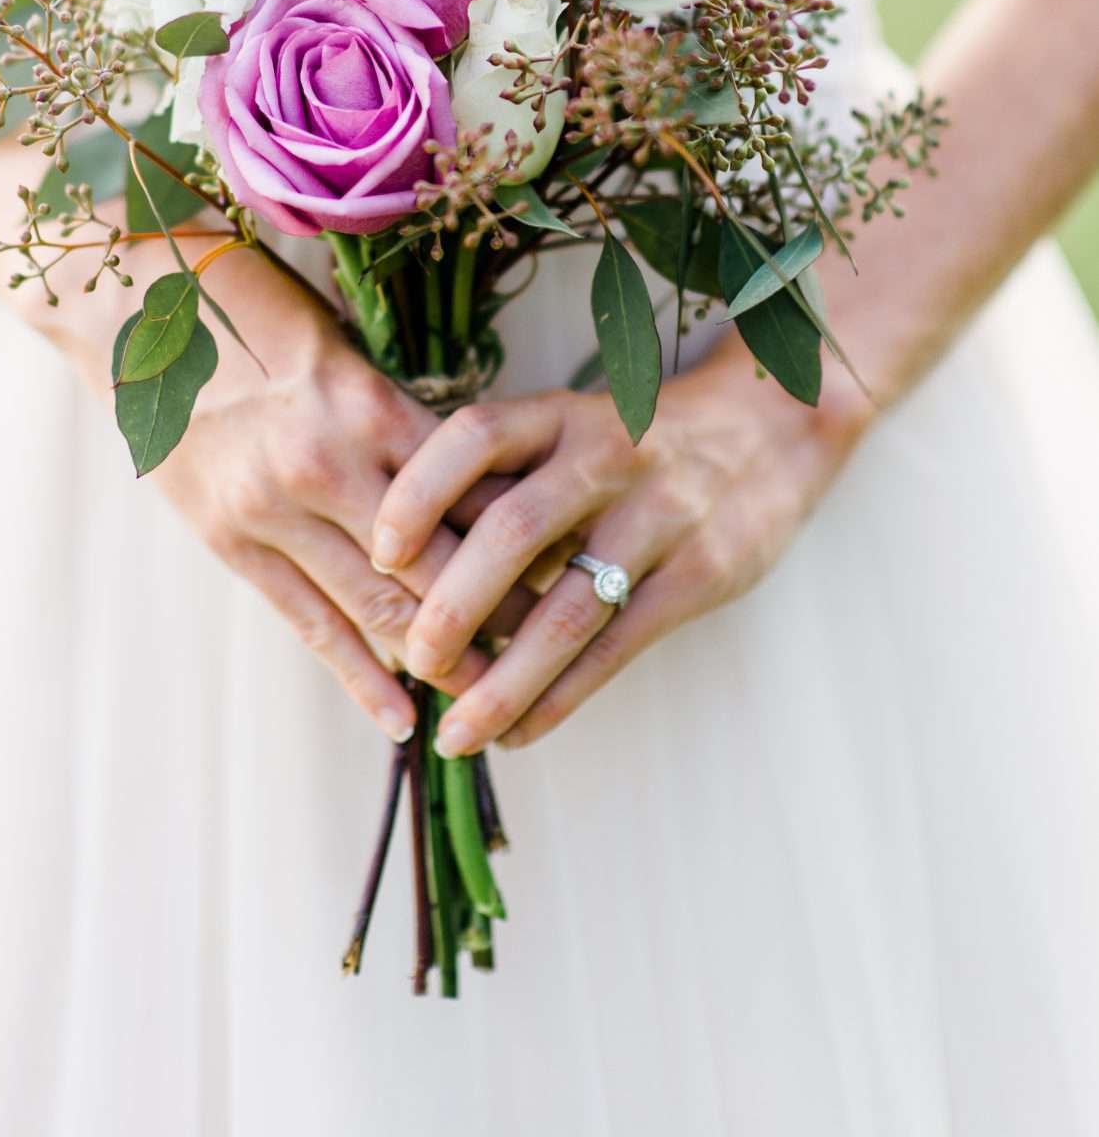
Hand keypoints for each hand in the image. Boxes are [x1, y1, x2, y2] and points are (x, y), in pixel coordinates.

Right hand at [145, 243, 531, 744]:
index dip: (524, 545)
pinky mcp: (229, 542)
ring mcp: (271, 511)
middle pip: (434, 563)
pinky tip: (401, 719)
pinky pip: (307, 623)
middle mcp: (325, 465)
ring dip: (438, 658)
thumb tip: (481, 485)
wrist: (134, 318)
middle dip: (497, 615)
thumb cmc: (254, 311)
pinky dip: (359, 677)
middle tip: (551, 653)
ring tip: (493, 697)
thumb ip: (402, 419)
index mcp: (369, 405)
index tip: (572, 577)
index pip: (470, 494)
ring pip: (375, 606)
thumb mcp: (344, 346)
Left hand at [370, 343, 868, 755]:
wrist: (771, 428)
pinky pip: (617, 648)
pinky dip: (561, 697)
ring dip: (503, 680)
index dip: (419, 491)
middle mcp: (605, 457)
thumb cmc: (639, 438)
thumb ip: (507, 476)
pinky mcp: (699, 574)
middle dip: (452, 604)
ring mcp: (657, 517)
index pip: (475, 436)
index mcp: (561, 415)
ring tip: (454, 733)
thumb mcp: (574, 426)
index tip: (377, 549)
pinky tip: (518, 731)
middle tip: (411, 660)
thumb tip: (401, 549)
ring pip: (567, 609)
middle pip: (513, 529)